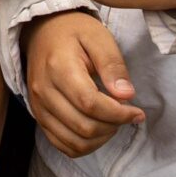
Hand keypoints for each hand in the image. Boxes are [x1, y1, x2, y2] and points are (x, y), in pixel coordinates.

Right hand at [22, 12, 143, 158]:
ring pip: (74, 142)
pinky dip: (84, 145)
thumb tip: (126, 95)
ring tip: (112, 122)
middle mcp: (43, 91)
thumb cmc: (74, 32)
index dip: (118, 114)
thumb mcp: (99, 38)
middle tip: (126, 114)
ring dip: (100, 139)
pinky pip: (62, 145)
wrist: (43, 31)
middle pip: (83, 127)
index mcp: (59, 68)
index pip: (90, 104)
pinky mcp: (38, 116)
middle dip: (113, 126)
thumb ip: (113, 65)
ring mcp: (38, 106)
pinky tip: (97, 130)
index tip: (137, 112)